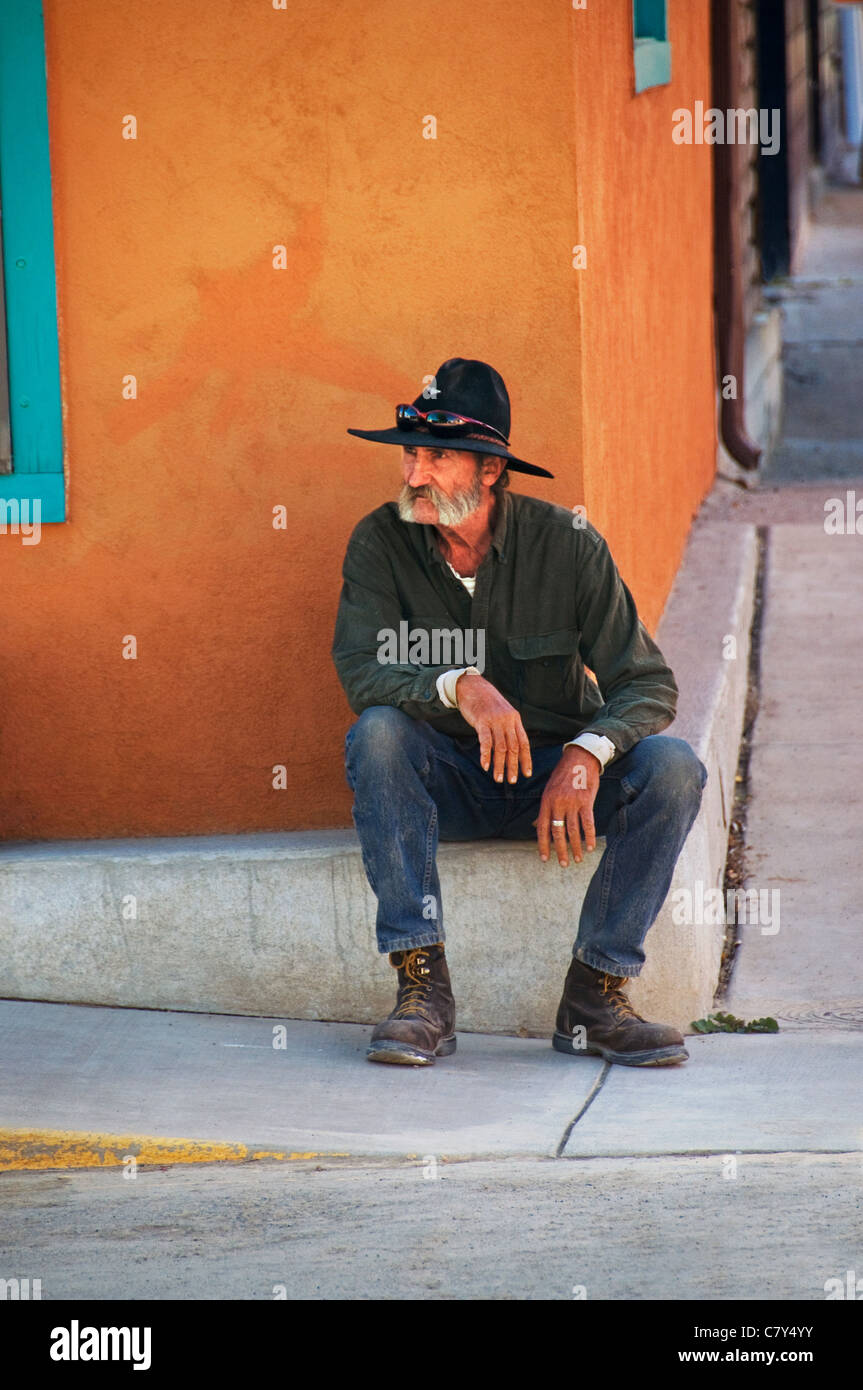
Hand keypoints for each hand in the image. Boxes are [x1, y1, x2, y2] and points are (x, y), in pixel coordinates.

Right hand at [454, 673, 532, 782]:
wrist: (472, 686)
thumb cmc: (486, 702)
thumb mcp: (502, 712)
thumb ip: (508, 727)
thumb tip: (511, 746)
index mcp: (515, 719)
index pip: (524, 743)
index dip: (526, 759)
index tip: (526, 774)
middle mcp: (508, 720)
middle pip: (513, 747)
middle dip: (513, 766)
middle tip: (512, 781)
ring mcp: (495, 720)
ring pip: (500, 747)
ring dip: (499, 765)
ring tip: (498, 778)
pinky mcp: (482, 721)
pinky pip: (485, 741)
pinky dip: (486, 755)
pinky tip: (485, 766)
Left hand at [534, 746, 599, 864]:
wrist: (580, 758)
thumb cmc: (563, 775)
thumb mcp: (549, 790)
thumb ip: (544, 809)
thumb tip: (534, 826)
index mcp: (546, 801)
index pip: (542, 828)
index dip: (543, 845)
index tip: (545, 858)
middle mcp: (557, 803)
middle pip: (557, 832)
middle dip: (560, 850)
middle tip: (563, 863)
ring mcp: (572, 802)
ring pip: (573, 830)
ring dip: (575, 847)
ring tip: (577, 859)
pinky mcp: (586, 801)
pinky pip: (588, 823)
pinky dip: (589, 837)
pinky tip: (590, 847)